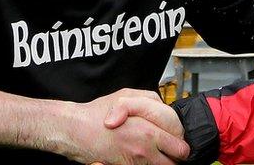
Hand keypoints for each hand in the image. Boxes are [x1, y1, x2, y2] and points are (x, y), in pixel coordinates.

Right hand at [58, 88, 187, 164]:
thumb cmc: (95, 113)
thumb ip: (150, 101)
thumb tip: (163, 108)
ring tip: (151, 155)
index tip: (177, 146)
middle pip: (172, 164)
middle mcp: (143, 151)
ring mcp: (132, 163)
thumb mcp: (126, 96)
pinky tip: (137, 158)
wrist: (73, 129)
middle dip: (172, 159)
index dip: (180, 147)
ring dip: (158, 163)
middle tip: (168, 153)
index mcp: (148, 131)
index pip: (180, 149)